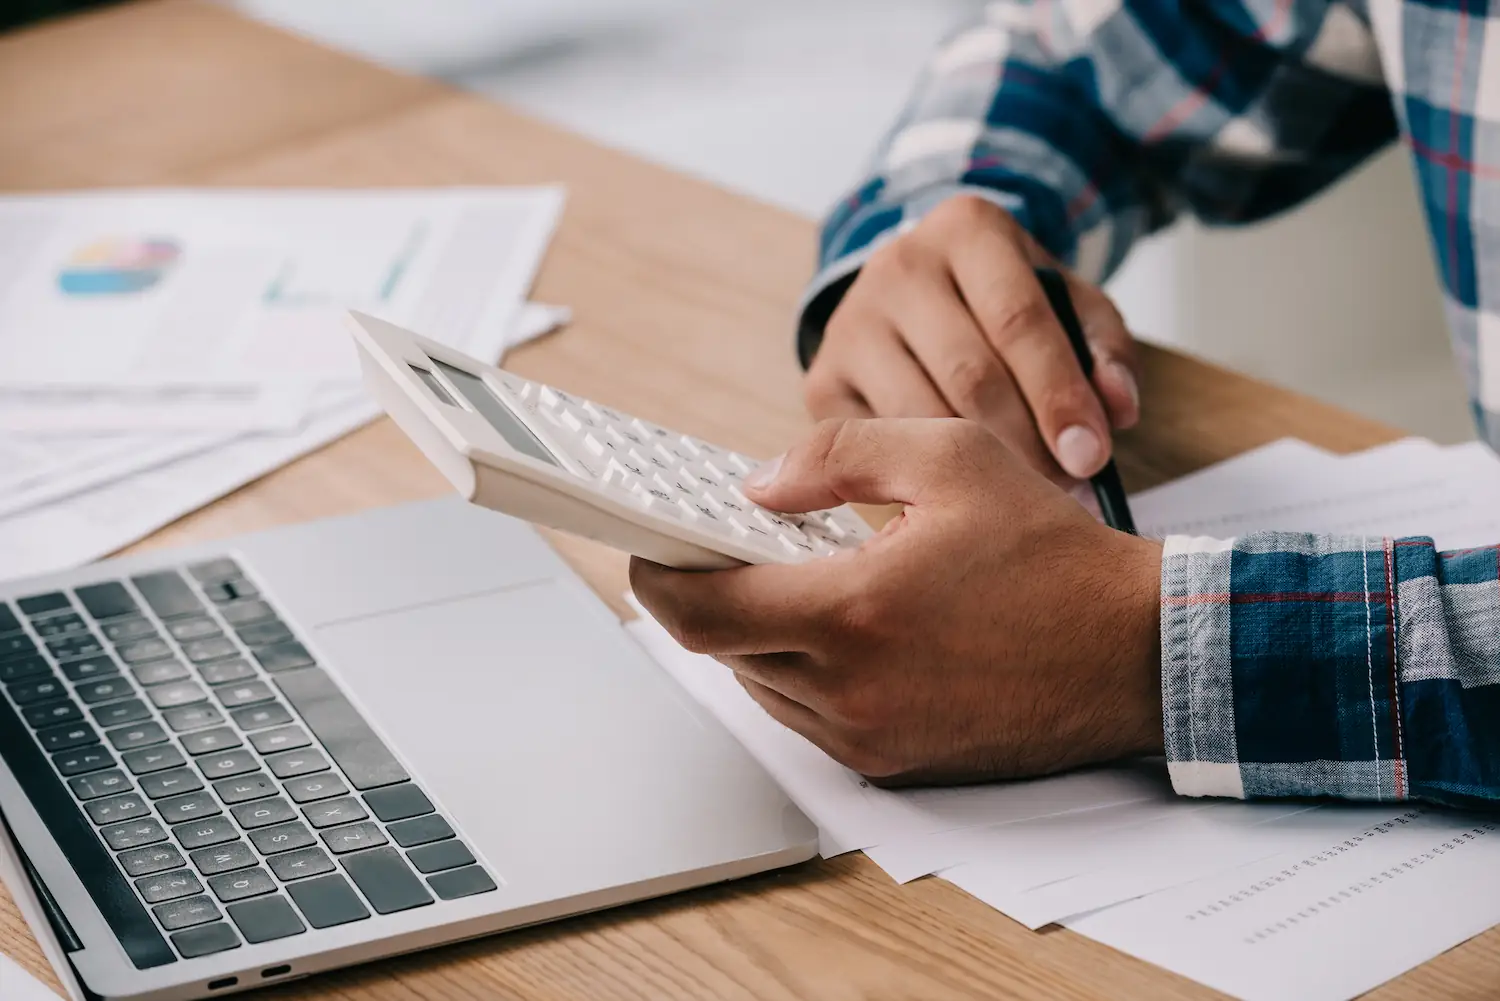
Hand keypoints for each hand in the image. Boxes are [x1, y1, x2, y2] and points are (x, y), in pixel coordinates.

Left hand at [630, 418, 1163, 784]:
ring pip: (764, 686)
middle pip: (725, 649)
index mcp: (852, 614)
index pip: (701, 613)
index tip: (649, 550)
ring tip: (799, 582)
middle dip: (714, 597)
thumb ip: (836, 457)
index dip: (658, 579)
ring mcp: (870, 737)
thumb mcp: (949, 459)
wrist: (1135, 652)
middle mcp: (851, 691)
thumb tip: (757, 484)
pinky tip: (844, 628)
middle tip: (729, 549)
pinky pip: (810, 718)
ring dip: (760, 636)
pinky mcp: (894, 763)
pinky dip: (804, 673)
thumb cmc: (1051, 556)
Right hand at [806, 194, 1139, 484]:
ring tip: (1020, 496)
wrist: (914, 295)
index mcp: (967, 230)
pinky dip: (921, 478)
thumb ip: (1104, 351)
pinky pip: (879, 446)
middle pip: (969, 374)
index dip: (1059, 394)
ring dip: (975, 471)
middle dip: (1024, 443)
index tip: (1091, 455)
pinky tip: (956, 491)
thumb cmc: (1001, 304)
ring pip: (921, 417)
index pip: (1018, 319)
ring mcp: (850, 324)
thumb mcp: (1066, 304)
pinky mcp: (822, 380)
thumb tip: (1116, 411)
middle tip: (1063, 488)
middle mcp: (898, 267)